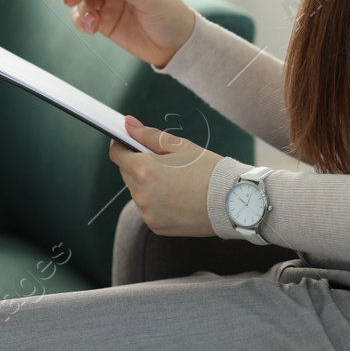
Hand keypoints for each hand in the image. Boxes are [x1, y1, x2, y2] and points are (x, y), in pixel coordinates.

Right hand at [61, 0, 196, 67]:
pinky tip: (90, 28)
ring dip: (82, 10)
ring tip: (90, 24)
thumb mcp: (151, 0)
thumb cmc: (171, 17)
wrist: (176, 46)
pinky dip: (83, 21)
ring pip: (85, 0)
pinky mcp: (105, 20)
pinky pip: (86, 16)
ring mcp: (110, 2)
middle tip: (70, 0)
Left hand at [109, 115, 224, 235]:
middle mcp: (140, 193)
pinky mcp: (156, 226)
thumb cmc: (208, 169)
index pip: (117, 154)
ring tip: (175, 182)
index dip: (122, 145)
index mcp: (143, 169)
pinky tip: (178, 198)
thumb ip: (148, 135)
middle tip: (163, 163)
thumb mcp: (179, 145)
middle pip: (127, 174)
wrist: (233, 202)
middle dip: (138, 165)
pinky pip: (149, 209)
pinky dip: (157, 203)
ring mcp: (147, 212)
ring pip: (138, 192)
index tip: (129, 143)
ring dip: (148, 185)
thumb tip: (128, 124)